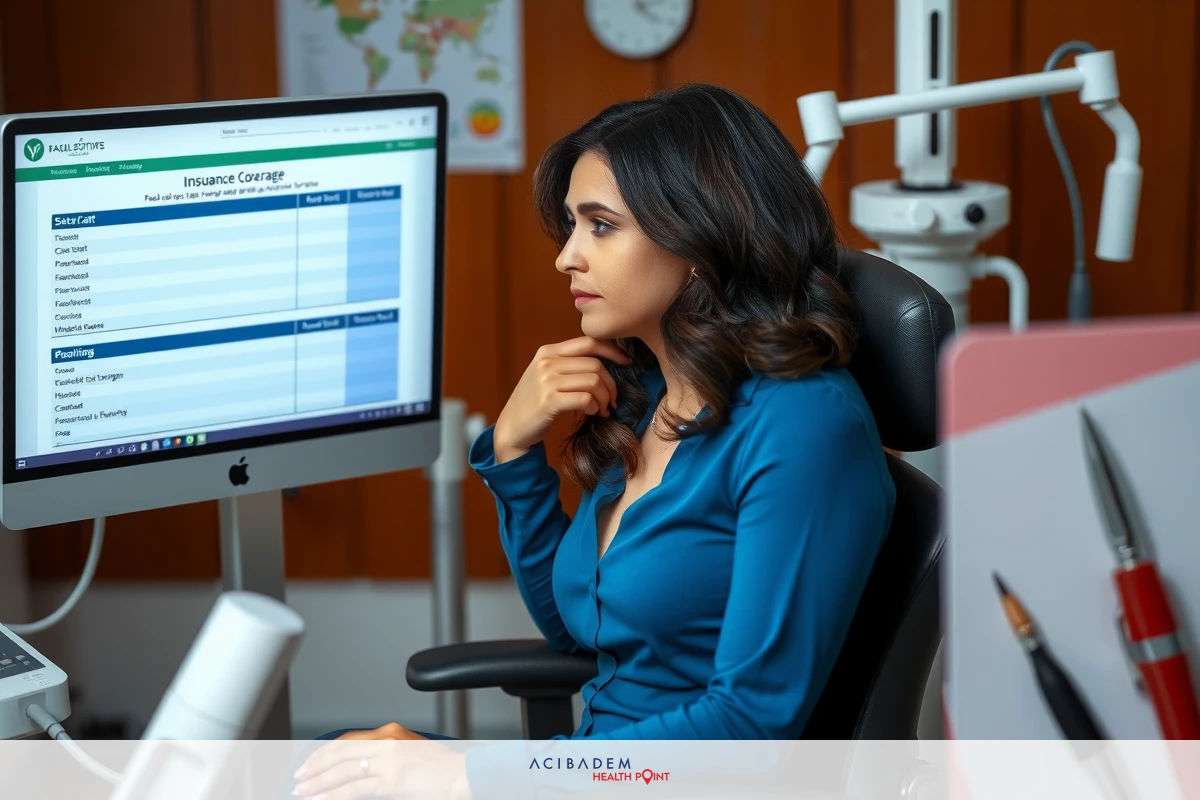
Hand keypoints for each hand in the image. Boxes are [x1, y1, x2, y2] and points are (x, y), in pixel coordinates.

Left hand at [293, 723, 468, 799]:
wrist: (465, 775)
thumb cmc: (444, 770)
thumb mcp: (411, 754)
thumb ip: (387, 758)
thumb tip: (362, 772)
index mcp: (391, 733)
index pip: (348, 740)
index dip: (325, 752)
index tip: (312, 762)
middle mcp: (386, 742)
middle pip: (339, 752)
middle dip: (315, 765)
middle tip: (300, 778)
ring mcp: (387, 761)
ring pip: (341, 770)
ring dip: (318, 782)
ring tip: (303, 791)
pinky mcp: (390, 781)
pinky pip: (353, 789)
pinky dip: (333, 794)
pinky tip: (321, 798)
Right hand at [493, 336, 630, 462]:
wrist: (512, 428)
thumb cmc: (535, 403)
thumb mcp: (547, 375)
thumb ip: (569, 364)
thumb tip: (608, 362)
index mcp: (548, 351)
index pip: (589, 342)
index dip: (613, 351)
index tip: (626, 362)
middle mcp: (547, 362)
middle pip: (596, 365)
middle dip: (611, 385)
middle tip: (612, 401)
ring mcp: (546, 381)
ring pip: (594, 382)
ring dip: (604, 399)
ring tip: (602, 409)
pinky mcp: (549, 401)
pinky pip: (586, 399)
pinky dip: (595, 407)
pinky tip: (591, 413)